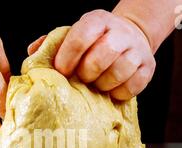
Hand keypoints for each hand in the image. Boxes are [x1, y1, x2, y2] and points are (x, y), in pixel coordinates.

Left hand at [28, 9, 154, 99]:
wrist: (129, 39)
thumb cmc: (92, 44)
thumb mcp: (73, 36)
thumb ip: (52, 44)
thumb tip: (33, 54)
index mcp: (97, 21)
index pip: (81, 38)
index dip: (68, 58)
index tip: (62, 71)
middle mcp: (120, 32)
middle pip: (101, 57)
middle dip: (86, 74)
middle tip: (82, 79)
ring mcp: (137, 50)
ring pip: (119, 72)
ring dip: (103, 85)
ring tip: (97, 85)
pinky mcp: (148, 67)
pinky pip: (132, 87)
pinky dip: (118, 93)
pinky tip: (111, 89)